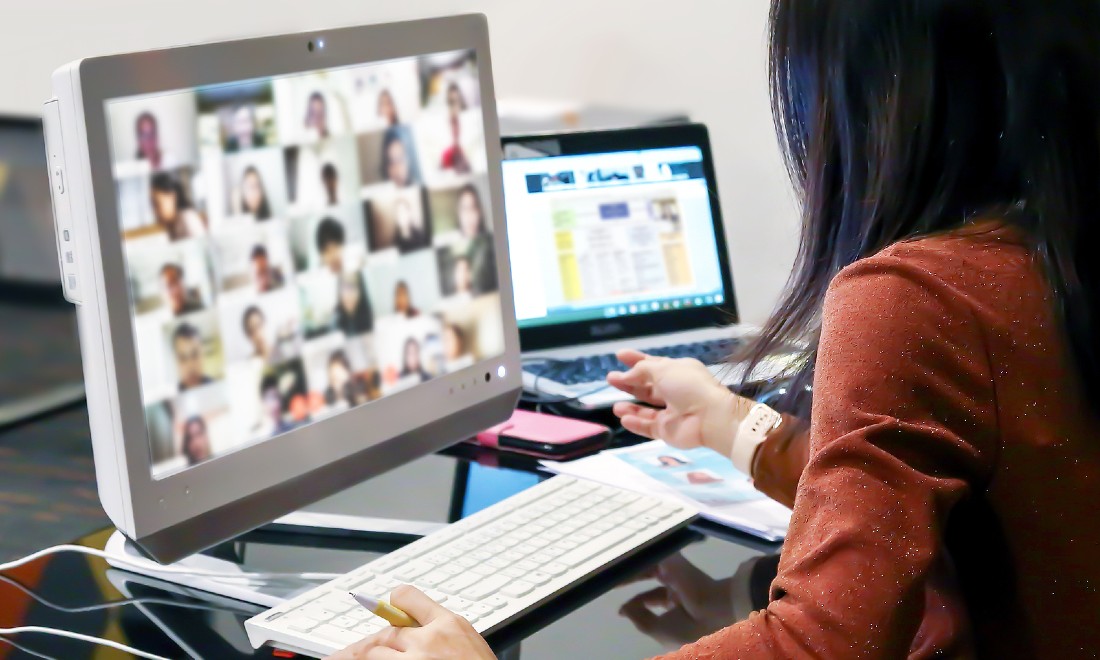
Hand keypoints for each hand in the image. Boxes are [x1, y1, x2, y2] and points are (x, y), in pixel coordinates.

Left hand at [326, 586, 496, 659]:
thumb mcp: (469, 643)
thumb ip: (442, 632)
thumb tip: (416, 629)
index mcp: (448, 625)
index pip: (406, 597)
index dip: (395, 604)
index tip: (388, 608)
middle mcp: (428, 641)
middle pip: (385, 632)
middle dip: (376, 644)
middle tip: (362, 651)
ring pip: (373, 653)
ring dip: (373, 658)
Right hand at [607, 349, 753, 455]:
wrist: (710, 417)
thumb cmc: (689, 386)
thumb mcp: (663, 369)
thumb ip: (641, 370)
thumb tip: (626, 375)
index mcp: (678, 372)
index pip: (654, 364)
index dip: (636, 360)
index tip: (620, 355)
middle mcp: (675, 391)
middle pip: (647, 387)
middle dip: (629, 383)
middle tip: (610, 378)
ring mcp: (671, 413)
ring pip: (646, 409)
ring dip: (630, 407)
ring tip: (615, 406)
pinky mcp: (668, 431)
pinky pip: (648, 427)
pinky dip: (636, 423)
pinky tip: (623, 418)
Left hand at [618, 553, 736, 648]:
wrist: (713, 611)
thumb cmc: (689, 627)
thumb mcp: (659, 630)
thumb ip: (639, 618)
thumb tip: (623, 608)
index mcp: (677, 604)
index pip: (652, 597)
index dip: (637, 601)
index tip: (621, 609)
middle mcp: (676, 586)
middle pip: (649, 576)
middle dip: (631, 578)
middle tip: (611, 578)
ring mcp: (675, 572)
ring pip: (648, 564)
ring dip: (630, 565)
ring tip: (610, 567)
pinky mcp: (674, 559)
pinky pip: (652, 553)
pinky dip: (638, 554)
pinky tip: (623, 556)